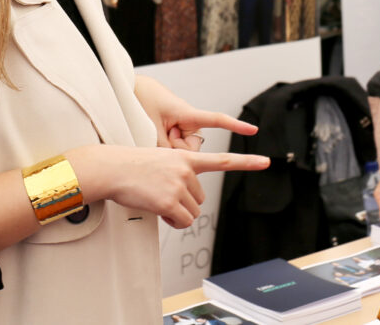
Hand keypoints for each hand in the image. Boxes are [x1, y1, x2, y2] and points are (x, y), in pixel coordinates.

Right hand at [69, 144, 268, 228]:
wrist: (112, 169)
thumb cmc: (133, 166)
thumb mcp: (163, 161)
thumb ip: (181, 175)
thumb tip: (190, 203)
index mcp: (187, 157)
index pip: (223, 160)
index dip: (247, 163)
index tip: (266, 162)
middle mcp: (186, 170)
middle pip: (200, 199)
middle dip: (184, 203)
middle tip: (162, 195)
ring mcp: (179, 185)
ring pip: (192, 213)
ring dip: (177, 214)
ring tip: (157, 199)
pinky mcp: (169, 201)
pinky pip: (181, 221)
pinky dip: (172, 222)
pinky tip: (158, 211)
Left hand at [135, 75, 259, 150]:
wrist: (132, 90)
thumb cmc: (142, 102)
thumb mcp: (151, 128)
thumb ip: (165, 150)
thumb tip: (178, 165)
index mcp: (187, 113)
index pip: (217, 120)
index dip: (236, 126)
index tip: (253, 130)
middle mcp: (189, 120)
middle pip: (192, 148)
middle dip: (176, 148)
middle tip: (160, 133)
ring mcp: (181, 125)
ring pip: (183, 150)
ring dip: (168, 147)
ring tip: (155, 132)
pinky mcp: (175, 129)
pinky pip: (176, 145)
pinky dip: (166, 145)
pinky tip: (157, 138)